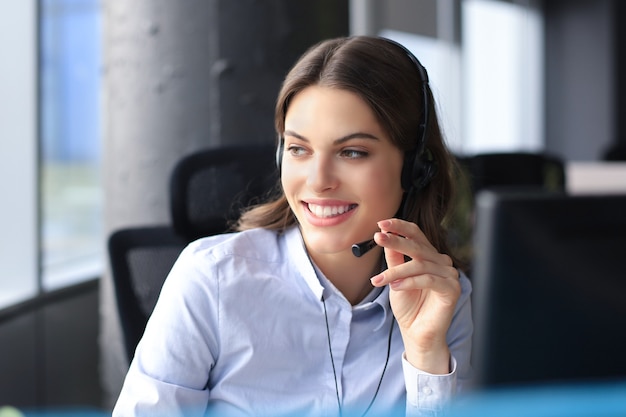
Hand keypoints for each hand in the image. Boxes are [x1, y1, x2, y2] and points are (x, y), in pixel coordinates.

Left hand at [370, 218, 460, 373]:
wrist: (416, 332)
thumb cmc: (408, 305)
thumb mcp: (396, 278)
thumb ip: (394, 258)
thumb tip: (386, 235)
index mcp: (429, 256)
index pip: (416, 234)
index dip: (400, 227)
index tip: (381, 223)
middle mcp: (441, 262)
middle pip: (418, 246)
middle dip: (396, 240)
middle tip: (378, 237)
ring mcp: (449, 274)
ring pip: (419, 264)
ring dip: (396, 272)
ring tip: (380, 280)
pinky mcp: (452, 288)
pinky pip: (428, 279)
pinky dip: (409, 282)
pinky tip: (395, 287)